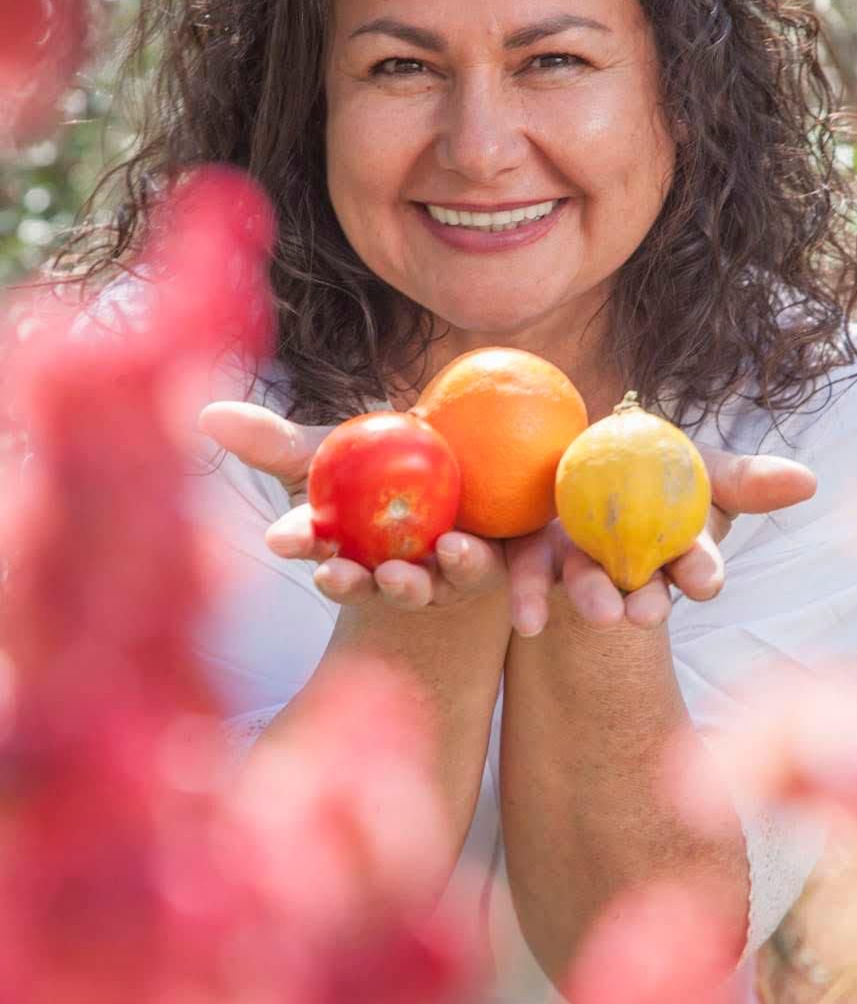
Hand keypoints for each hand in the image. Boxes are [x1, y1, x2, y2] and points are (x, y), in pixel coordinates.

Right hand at [197, 402, 505, 612]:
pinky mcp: (504, 565)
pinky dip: (478, 572)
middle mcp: (394, 574)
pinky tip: (466, 550)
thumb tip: (204, 414)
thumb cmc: (377, 459)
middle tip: (336, 575)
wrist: (464, 455)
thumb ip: (273, 441)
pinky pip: (499, 574)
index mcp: (347, 551)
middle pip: (369, 586)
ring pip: (431, 588)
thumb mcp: (328, 450)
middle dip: (352, 585)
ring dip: (413, 586)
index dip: (297, 544)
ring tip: (410, 568)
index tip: (280, 538)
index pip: (314, 548)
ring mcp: (449, 575)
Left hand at [505, 444, 816, 636]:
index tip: (706, 580)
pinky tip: (527, 621)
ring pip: (584, 581)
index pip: (695, 564)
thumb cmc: (664, 470)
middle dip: (645, 601)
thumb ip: (750, 480)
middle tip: (646, 614)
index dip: (701, 571)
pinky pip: (526, 571)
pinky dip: (528, 595)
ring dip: (592, 599)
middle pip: (638, 585)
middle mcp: (629, 564)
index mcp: (675, 549)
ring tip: (598, 614)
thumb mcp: (707, 470)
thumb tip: (808, 481)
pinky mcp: (532, 552)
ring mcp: (580, 560)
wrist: (594, 456)